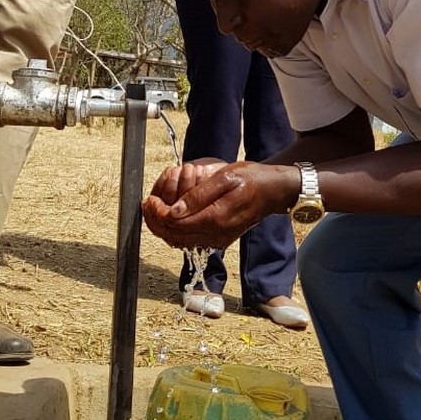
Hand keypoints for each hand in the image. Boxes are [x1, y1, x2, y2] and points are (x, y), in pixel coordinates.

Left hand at [142, 161, 293, 248]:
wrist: (273, 191)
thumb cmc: (251, 179)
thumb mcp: (225, 178)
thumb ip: (198, 195)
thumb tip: (174, 210)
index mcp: (217, 219)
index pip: (176, 224)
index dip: (158, 214)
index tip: (149, 200)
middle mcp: (216, 235)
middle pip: (175, 236)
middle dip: (156, 222)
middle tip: (147, 205)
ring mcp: (218, 239)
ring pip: (180, 241)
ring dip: (164, 228)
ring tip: (154, 210)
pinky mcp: (219, 239)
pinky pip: (190, 240)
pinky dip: (175, 231)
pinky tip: (169, 217)